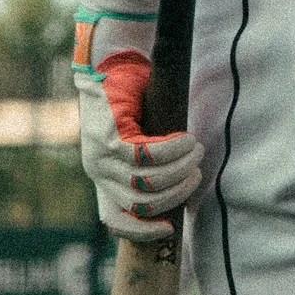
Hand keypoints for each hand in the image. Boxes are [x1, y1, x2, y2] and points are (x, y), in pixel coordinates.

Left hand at [77, 50, 205, 242]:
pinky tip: (187, 140)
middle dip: (177, 192)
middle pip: (141, 203)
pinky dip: (173, 150)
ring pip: (148, 181)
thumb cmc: (125, 100)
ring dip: (179, 170)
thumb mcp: (127, 139)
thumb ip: (141, 165)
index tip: (170, 230)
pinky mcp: (110, 135)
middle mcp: (97, 170)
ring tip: (197, 152)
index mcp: (101, 177)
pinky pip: (148, 155)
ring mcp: (101, 155)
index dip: (142, 231)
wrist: (109, 63)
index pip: (113, 218)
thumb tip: (175, 188)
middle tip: (197, 172)